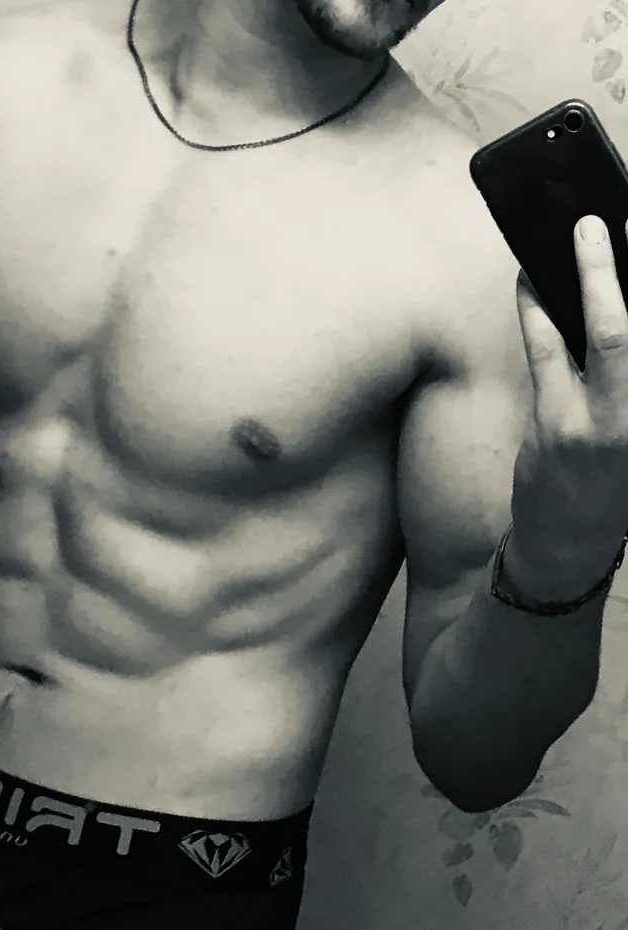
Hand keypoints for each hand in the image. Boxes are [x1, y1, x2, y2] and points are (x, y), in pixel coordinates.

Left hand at [510, 214, 627, 597]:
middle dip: (624, 270)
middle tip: (605, 221)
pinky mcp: (559, 427)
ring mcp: (607, 421)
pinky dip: (538, 311)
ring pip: (607, 333)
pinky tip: (529, 284)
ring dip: (591, 276)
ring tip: (578, 235)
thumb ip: (623, 379)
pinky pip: (547, 355)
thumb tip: (609, 310)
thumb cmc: (609, 485)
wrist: (567, 546)